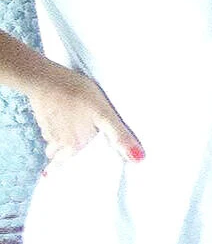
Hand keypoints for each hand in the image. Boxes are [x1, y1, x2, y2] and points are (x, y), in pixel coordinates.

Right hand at [28, 63, 142, 165]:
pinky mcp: (42, 116)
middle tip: (76, 146)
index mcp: (73, 146)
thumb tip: (137, 159)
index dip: (76, 164)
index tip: (74, 163)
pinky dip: (56, 125)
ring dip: (61, 139)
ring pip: (54, 142)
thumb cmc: (78, 95)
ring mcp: (47, 129)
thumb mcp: (105, 115)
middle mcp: (57, 142)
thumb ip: (119, 137)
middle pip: (60, 155)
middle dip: (66, 153)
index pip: (68, 164)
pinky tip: (65, 114)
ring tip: (73, 128)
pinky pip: (49, 128)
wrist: (47, 78)